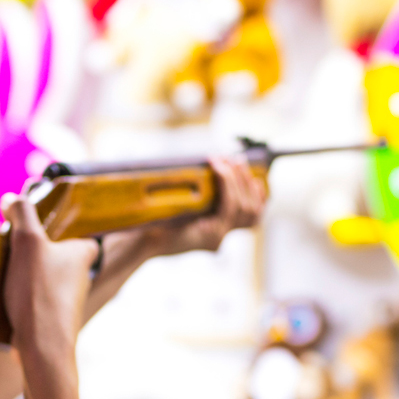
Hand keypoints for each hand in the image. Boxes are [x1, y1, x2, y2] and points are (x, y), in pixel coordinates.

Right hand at [1, 194, 100, 366]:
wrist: (42, 347)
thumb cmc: (40, 292)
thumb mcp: (28, 242)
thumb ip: (21, 213)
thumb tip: (11, 198)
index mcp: (84, 254)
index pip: (80, 232)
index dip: (61, 228)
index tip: (37, 227)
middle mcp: (81, 277)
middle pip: (58, 255)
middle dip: (37, 251)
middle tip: (12, 247)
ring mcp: (67, 300)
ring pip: (46, 278)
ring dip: (27, 275)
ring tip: (6, 273)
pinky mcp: (52, 319)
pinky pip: (36, 300)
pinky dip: (23, 297)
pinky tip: (6, 298)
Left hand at [139, 156, 266, 256]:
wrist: (139, 239)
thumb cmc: (153, 220)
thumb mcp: (181, 209)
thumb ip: (198, 199)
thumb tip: (212, 167)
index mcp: (215, 233)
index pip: (252, 218)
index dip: (258, 196)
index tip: (254, 175)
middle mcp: (220, 238)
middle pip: (252, 211)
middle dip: (247, 181)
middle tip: (237, 160)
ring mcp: (217, 238)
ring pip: (243, 207)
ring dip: (237, 178)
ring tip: (226, 160)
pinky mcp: (210, 235)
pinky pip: (228, 206)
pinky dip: (226, 183)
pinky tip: (217, 166)